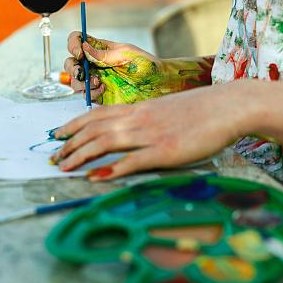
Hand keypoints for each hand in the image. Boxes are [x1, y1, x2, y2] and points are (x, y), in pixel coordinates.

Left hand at [50, 81, 255, 180]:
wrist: (229, 106)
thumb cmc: (202, 109)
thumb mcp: (168, 109)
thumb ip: (147, 119)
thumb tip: (131, 131)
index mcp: (140, 108)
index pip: (97, 114)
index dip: (73, 125)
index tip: (58, 135)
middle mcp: (140, 119)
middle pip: (95, 128)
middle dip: (70, 143)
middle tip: (54, 157)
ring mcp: (151, 134)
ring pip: (106, 142)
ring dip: (81, 155)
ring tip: (64, 166)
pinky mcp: (166, 151)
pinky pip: (133, 160)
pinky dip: (112, 169)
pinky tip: (97, 176)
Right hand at [64, 32, 163, 103]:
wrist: (159, 85)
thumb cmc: (147, 65)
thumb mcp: (126, 54)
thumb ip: (104, 54)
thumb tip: (84, 47)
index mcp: (101, 49)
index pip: (78, 41)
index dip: (73, 44)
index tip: (79, 52)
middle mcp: (95, 64)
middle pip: (71, 63)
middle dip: (72, 67)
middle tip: (81, 72)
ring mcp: (96, 80)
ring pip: (75, 81)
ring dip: (81, 82)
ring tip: (98, 82)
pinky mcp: (100, 95)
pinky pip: (86, 95)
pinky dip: (91, 93)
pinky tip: (103, 89)